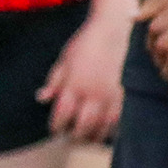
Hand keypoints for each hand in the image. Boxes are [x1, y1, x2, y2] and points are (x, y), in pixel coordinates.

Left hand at [37, 14, 129, 142]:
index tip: (54, 129)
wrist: (115, 30)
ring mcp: (112, 96)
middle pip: (83, 127)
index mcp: (75, 85)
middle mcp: (94, 94)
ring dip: (93, 136)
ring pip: (103, 127)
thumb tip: (41, 98)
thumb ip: (54, 81)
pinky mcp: (126, 95)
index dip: (56, 126)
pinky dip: (111, 129)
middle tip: (69, 137)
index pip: (62, 115)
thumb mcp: (64, 59)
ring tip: (85, 137)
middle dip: (74, 136)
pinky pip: (119, 120)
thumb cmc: (86, 44)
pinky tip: (105, 131)